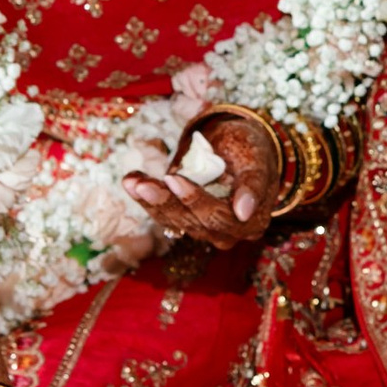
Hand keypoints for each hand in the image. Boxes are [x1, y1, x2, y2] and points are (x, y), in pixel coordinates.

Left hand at [123, 110, 278, 251]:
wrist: (243, 155)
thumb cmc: (252, 152)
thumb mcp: (256, 160)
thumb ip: (252, 184)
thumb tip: (243, 212)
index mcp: (251, 222)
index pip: (219, 215)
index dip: (195, 199)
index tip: (172, 178)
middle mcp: (228, 234)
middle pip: (193, 221)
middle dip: (165, 201)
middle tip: (142, 183)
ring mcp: (206, 231)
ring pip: (174, 221)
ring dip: (150, 201)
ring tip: (131, 181)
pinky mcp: (187, 223)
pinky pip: (165, 215)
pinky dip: (146, 199)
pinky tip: (131, 181)